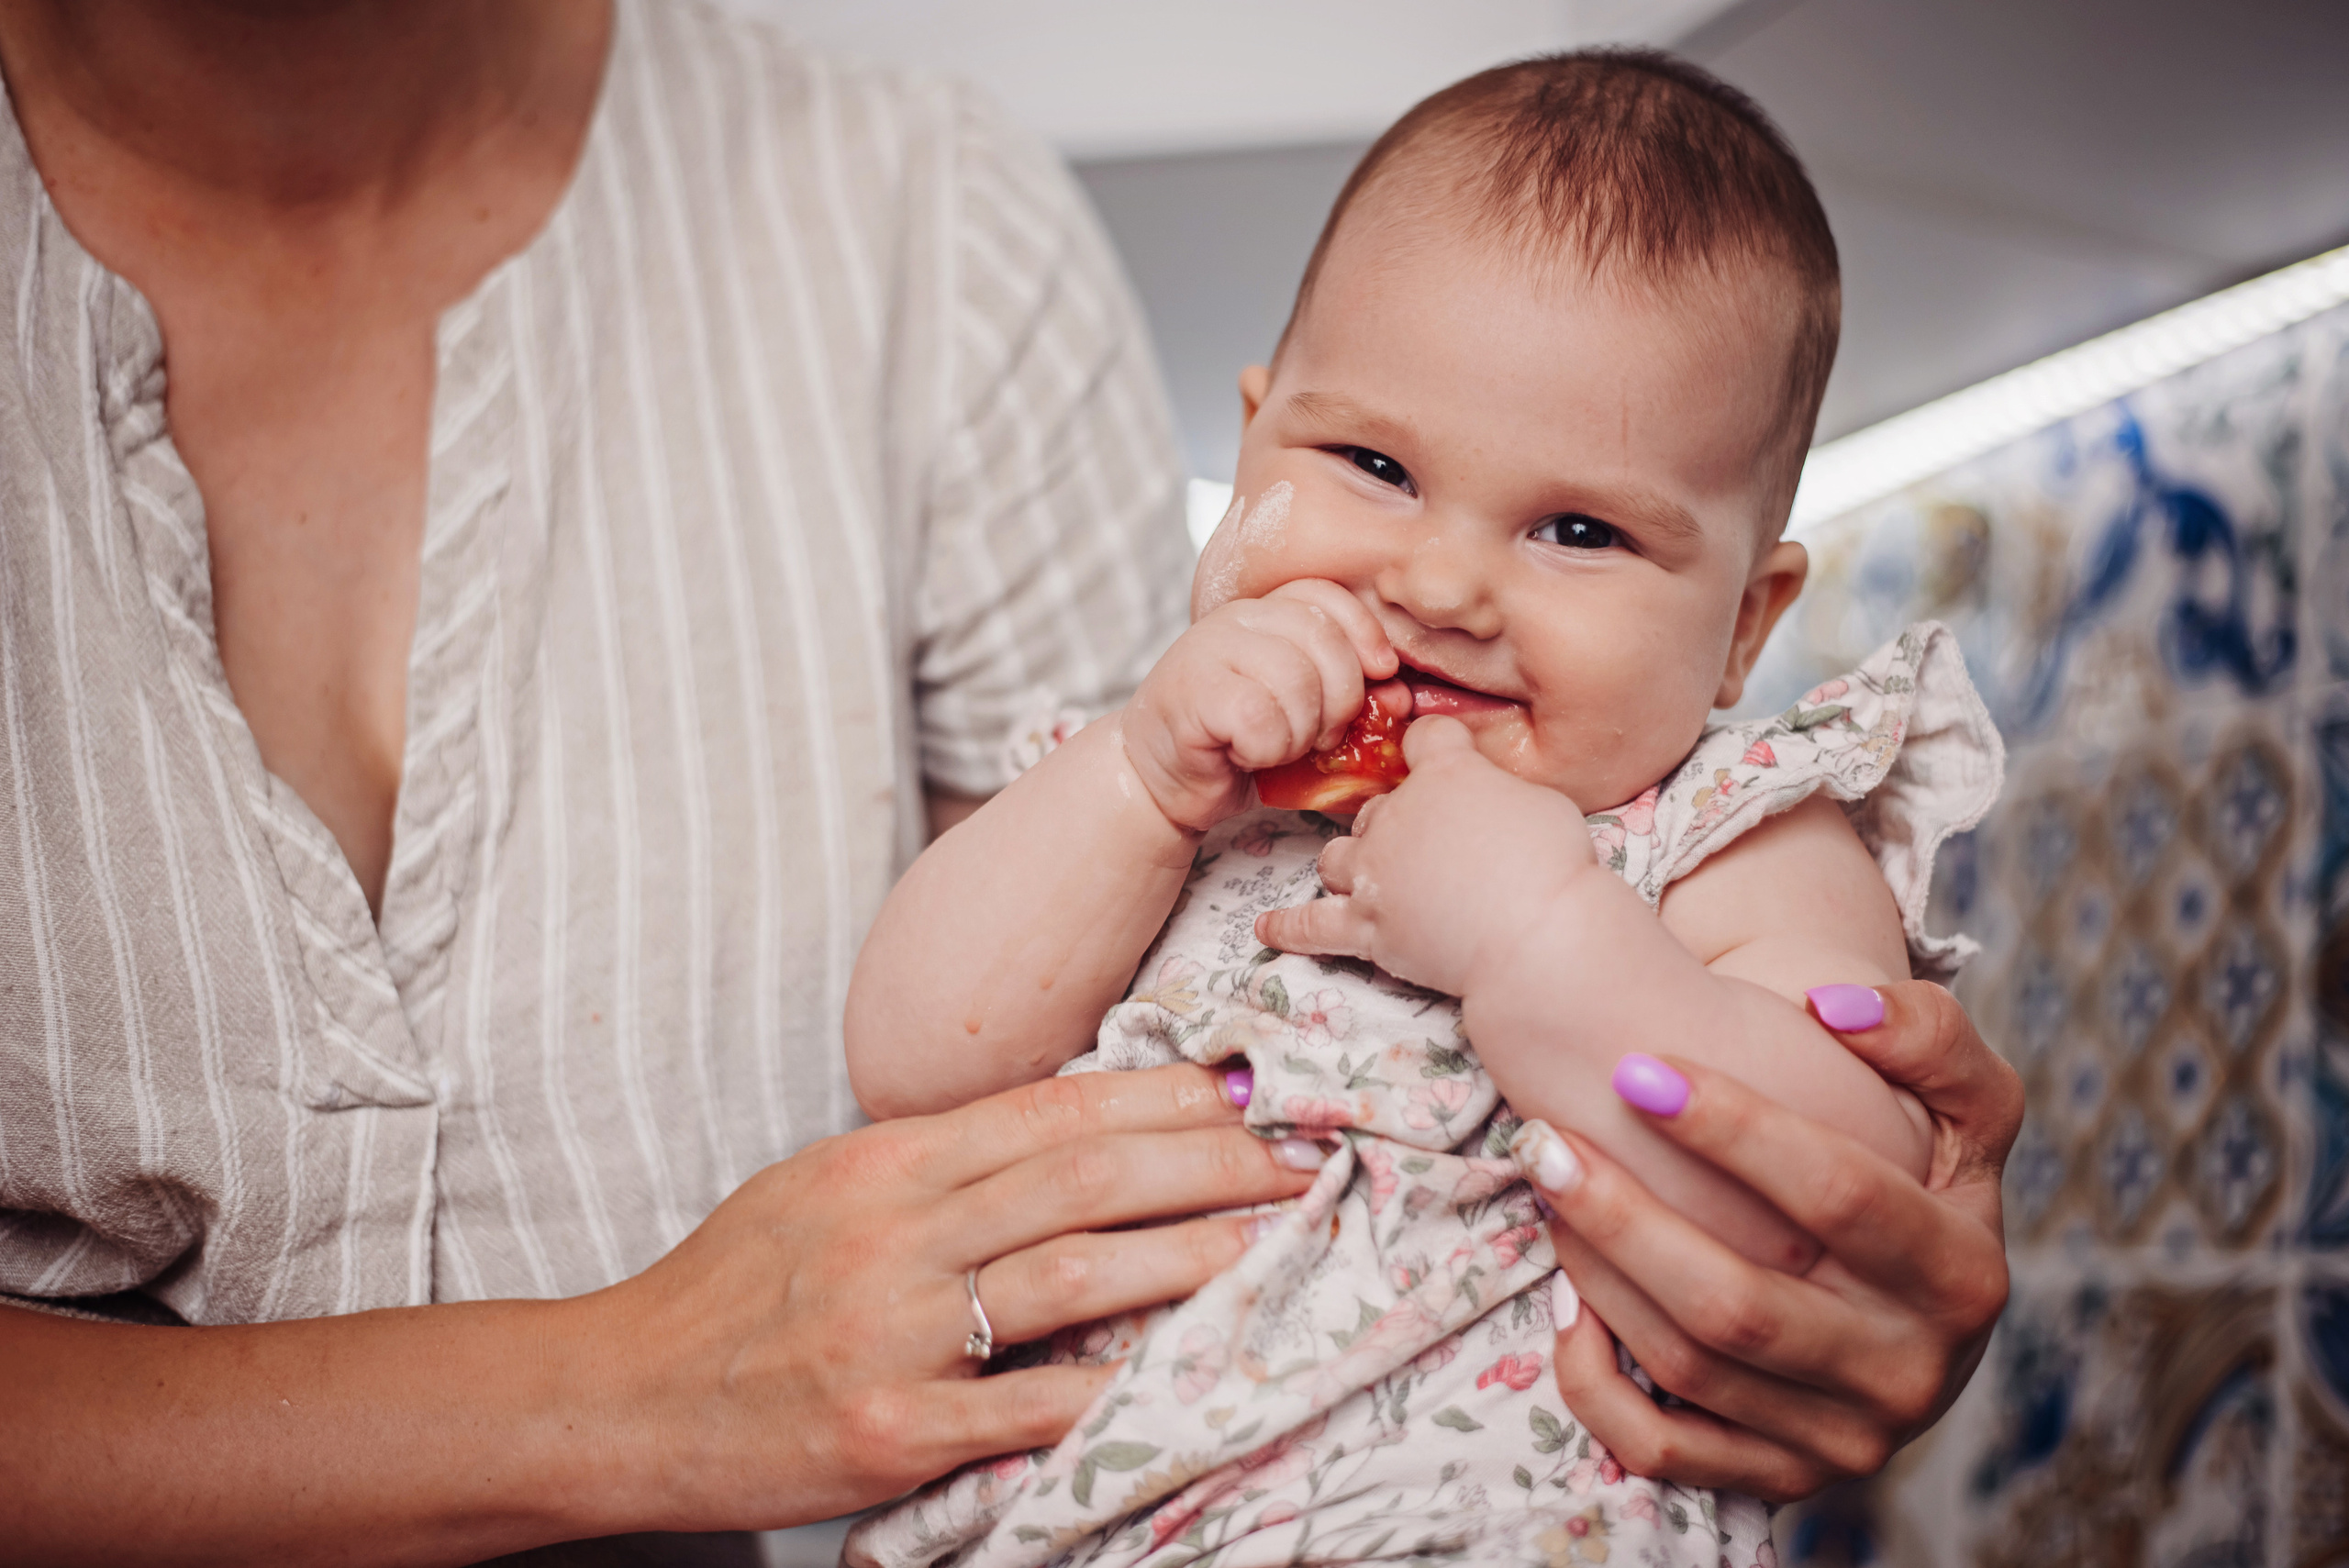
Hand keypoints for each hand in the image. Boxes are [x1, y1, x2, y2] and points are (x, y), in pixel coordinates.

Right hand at [582, 1063, 1324, 1531]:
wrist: (616, 1395)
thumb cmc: (729, 1289)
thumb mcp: (822, 1189)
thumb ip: (936, 1164)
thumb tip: (1063, 1133)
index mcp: (884, 1163)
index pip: (1049, 1109)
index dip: (1159, 1094)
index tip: (1244, 1084)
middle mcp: (893, 1232)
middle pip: (1079, 1177)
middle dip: (1204, 1161)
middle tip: (1298, 1156)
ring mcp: (890, 1332)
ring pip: (1067, 1275)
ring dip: (1184, 1256)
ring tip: (1272, 1242)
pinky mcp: (885, 1430)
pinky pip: (1019, 1407)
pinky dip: (1104, 1389)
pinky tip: (1178, 1375)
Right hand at [1121, 580, 1395, 830]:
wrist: (1157, 782)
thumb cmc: (1233, 747)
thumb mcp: (1301, 716)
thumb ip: (1346, 700)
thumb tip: (1402, 698)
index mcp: (1264, 615)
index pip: (1328, 596)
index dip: (1365, 634)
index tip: (1380, 674)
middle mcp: (1235, 621)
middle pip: (1324, 639)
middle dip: (1340, 699)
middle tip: (1318, 736)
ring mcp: (1208, 651)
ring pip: (1297, 682)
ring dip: (1299, 732)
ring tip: (1274, 746)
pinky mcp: (1193, 692)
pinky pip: (1262, 718)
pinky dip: (1267, 750)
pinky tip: (1245, 754)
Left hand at [1255, 715, 1593, 995]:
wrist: (1537, 934)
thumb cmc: (1555, 864)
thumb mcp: (1541, 801)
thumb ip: (1502, 792)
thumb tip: (1492, 803)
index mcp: (1445, 774)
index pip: (1425, 741)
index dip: (1434, 750)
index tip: (1437, 756)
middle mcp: (1398, 816)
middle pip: (1376, 808)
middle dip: (1395, 824)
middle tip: (1429, 851)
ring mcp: (1376, 872)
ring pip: (1338, 857)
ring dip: (1353, 864)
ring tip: (1370, 878)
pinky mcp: (1368, 927)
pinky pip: (1313, 925)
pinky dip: (1289, 927)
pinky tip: (1266, 929)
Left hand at [1509, 982, 2020, 1499]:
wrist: (1909, 1288)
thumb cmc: (1918, 1164)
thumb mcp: (1962, 1097)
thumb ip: (1927, 1034)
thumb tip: (1832, 1007)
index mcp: (1964, 1274)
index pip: (1839, 1196)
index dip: (1734, 1129)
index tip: (1637, 1068)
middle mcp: (1914, 1373)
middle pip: (1744, 1303)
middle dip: (1627, 1214)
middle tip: (1545, 1138)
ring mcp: (1847, 1439)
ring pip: (1693, 1366)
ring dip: (1599, 1272)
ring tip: (1547, 1186)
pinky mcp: (1784, 1478)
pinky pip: (1665, 1451)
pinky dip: (1596, 1380)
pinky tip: (1563, 1296)